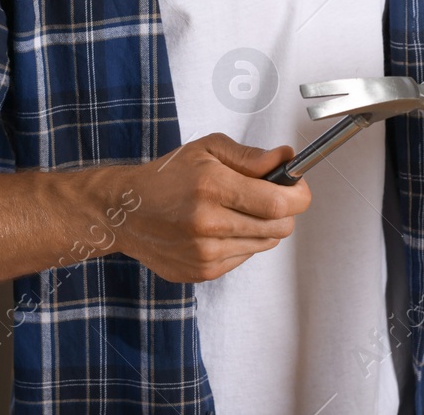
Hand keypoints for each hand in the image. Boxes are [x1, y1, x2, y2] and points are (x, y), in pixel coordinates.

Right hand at [118, 133, 310, 282]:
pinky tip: (221, 227)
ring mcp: (205, 253)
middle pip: (279, 228)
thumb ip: (250, 156)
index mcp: (212, 188)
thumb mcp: (207, 150)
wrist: (125, 212)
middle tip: (271, 196)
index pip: (277, 203)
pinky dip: (243, 241)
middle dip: (285, 211)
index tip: (298, 187)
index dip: (298, 195)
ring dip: (263, 226)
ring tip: (239, 210)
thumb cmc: (167, 177)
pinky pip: (244, 257)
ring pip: (265, 243)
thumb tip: (286, 158)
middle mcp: (208, 224)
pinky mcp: (202, 272)